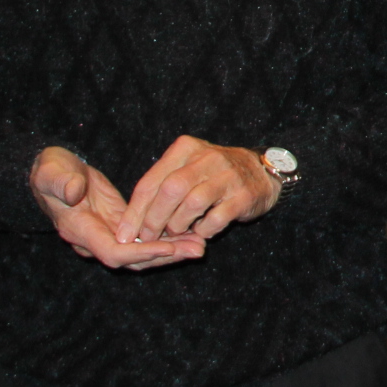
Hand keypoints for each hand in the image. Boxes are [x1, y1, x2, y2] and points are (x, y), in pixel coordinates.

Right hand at [30, 147, 203, 271]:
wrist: (53, 174)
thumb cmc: (51, 171)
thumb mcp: (52, 172)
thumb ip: (62, 182)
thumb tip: (73, 192)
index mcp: (78, 230)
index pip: (113, 252)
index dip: (141, 252)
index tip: (168, 247)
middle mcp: (94, 241)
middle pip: (133, 260)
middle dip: (165, 256)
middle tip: (197, 249)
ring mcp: (108, 236)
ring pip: (142, 253)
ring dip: (171, 251)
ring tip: (200, 245)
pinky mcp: (119, 227)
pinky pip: (145, 240)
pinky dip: (167, 240)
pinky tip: (191, 235)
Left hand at [117, 136, 282, 243]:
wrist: (261, 172)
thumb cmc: (214, 174)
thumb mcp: (187, 168)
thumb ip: (162, 186)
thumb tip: (133, 222)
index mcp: (186, 149)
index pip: (152, 180)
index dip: (135, 210)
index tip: (124, 233)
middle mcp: (207, 158)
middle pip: (171, 190)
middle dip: (154, 219)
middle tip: (147, 237)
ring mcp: (228, 176)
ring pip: (192, 203)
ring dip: (178, 225)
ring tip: (176, 232)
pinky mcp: (244, 195)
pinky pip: (216, 218)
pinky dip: (204, 230)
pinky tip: (201, 231)